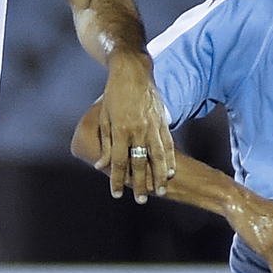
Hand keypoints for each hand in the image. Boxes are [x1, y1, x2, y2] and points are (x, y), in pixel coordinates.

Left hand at [94, 50, 176, 201]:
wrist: (132, 72)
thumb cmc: (113, 95)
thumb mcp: (104, 118)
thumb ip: (105, 144)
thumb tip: (101, 166)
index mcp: (120, 130)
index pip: (118, 161)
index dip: (117, 179)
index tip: (116, 194)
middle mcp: (137, 130)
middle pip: (140, 162)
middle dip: (140, 183)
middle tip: (141, 200)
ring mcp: (152, 126)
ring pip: (158, 156)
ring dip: (160, 175)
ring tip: (161, 190)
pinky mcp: (162, 121)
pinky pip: (168, 144)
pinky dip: (170, 159)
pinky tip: (171, 171)